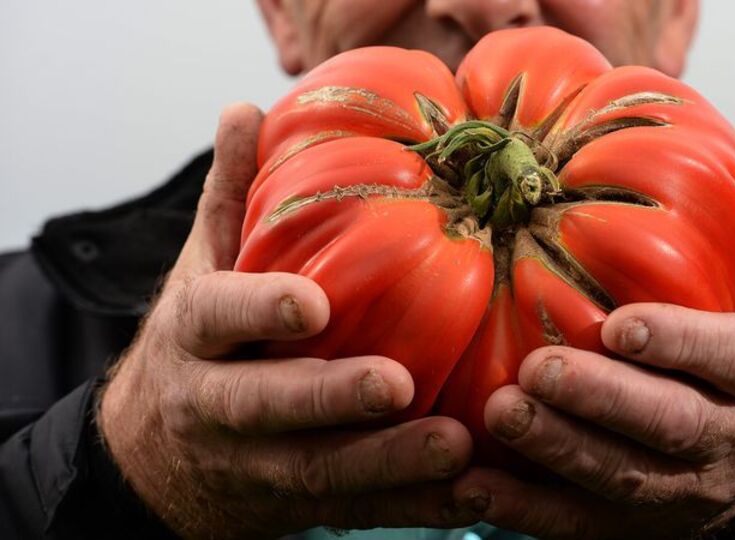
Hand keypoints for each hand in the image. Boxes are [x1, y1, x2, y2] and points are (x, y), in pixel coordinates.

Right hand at [98, 104, 475, 538]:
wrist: (155, 460)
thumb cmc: (198, 346)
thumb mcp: (199, 267)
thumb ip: (230, 197)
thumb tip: (246, 110)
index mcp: (195, 335)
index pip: (218, 317)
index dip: (260, 310)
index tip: (314, 304)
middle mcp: (218, 405)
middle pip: (268, 407)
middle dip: (329, 400)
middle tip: (397, 384)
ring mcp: (255, 464)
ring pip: (317, 472)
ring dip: (386, 465)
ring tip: (455, 449)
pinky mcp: (298, 503)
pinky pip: (356, 512)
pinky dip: (413, 509)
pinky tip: (471, 496)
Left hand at [456, 197, 734, 538]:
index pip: (731, 359)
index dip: (679, 343)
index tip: (621, 325)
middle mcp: (725, 442)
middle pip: (667, 425)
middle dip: (604, 401)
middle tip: (541, 369)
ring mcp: (676, 492)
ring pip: (618, 476)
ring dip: (557, 450)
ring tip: (500, 413)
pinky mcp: (629, 526)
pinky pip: (576, 525)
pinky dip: (524, 510)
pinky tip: (474, 487)